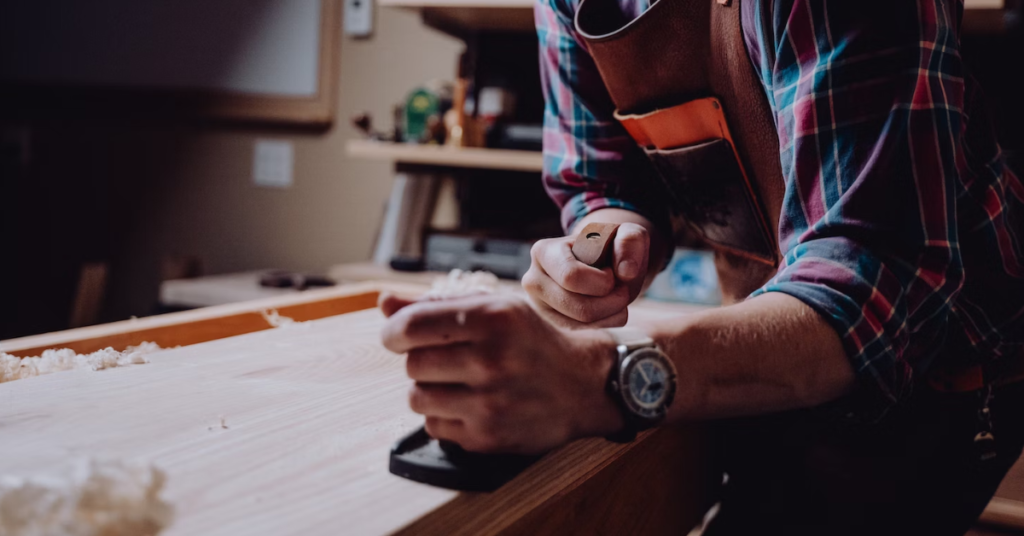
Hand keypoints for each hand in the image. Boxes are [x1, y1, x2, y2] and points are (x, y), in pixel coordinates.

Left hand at [380, 292, 622, 453]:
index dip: (393, 332)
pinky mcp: (487, 437)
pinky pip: (434, 427)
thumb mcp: (493, 309)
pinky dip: (444, 417)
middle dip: (421, 361)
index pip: (410, 326)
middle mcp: (491, 359)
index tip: (397, 337)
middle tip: (448, 359)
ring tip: (458, 383)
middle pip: (412, 364)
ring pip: (416, 398)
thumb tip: (383, 302)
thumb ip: (435, 305)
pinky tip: (470, 405)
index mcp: (491, 318)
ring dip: (429, 390)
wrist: (583, 385)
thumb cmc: (531, 341)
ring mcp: (489, 402)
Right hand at [522, 222, 650, 328]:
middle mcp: (533, 280)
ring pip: (579, 324)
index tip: (612, 272)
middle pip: (577, 307)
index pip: (571, 277)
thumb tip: (626, 271)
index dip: (602, 281)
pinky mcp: (552, 323)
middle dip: (611, 301)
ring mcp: (540, 305)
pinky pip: (582, 333)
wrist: (602, 262)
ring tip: (618, 297)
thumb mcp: (626, 234)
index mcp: (544, 251)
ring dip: (611, 313)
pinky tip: (612, 309)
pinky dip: (606, 323)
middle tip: (623, 289)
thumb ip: (630, 241)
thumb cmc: (611, 246)